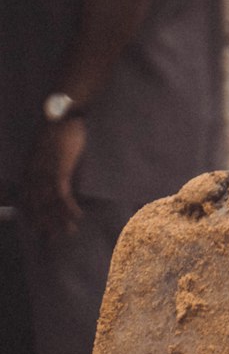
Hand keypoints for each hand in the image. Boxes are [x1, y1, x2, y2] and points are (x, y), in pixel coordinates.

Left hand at [22, 118, 85, 234]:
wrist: (62, 113)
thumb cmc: (58, 129)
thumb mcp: (47, 148)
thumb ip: (48, 162)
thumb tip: (55, 173)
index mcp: (30, 168)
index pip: (27, 197)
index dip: (32, 215)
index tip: (38, 229)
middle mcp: (34, 173)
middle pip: (37, 205)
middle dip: (45, 223)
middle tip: (53, 240)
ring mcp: (46, 172)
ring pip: (50, 203)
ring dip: (60, 220)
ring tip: (70, 233)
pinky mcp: (59, 169)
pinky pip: (62, 194)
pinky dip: (69, 207)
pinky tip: (78, 216)